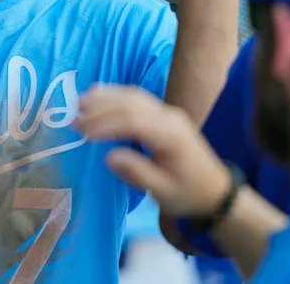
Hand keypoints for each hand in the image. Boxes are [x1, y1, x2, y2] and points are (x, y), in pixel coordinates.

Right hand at [74, 85, 230, 217]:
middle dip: (100, 109)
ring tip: (79, 102)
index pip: (133, 122)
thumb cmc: (188, 194)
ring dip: (105, 97)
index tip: (82, 133)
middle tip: (73, 119)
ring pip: (133, 96)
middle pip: (131, 104)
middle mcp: (170, 118)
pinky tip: (98, 95)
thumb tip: (109, 156)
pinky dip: (115, 94)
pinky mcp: (163, 114)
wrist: (215, 191)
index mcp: (171, 137)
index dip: (105, 125)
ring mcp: (168, 112)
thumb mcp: (164, 193)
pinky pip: (137, 97)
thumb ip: (137, 173)